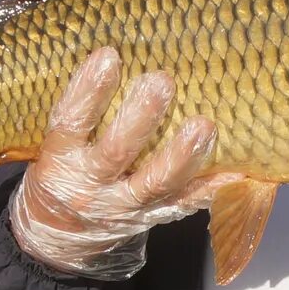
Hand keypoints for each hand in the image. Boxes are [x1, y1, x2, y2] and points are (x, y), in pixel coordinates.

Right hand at [9, 49, 220, 279]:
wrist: (59, 237)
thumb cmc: (60, 172)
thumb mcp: (51, 145)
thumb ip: (77, 112)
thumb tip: (112, 52)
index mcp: (58, 159)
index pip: (69, 122)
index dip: (87, 90)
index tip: (108, 55)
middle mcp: (90, 185)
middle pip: (116, 152)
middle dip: (140, 118)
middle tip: (162, 81)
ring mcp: (123, 206)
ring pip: (154, 183)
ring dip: (182, 155)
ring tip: (204, 126)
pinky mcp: (150, 218)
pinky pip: (184, 204)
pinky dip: (211, 188)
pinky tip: (236, 169)